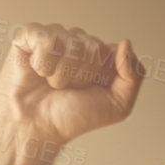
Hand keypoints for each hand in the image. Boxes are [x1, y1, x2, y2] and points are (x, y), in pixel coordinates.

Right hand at [0, 22, 143, 164]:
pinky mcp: (30, 36)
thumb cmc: (72, 117)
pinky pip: (46, 39)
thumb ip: (134, 76)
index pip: (112, 51)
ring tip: (52, 83)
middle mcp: (77, 44)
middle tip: (68, 88)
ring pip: (70, 43)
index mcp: (99, 57)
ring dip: (62, 72)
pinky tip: (38, 72)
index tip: (90, 89)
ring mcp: (54, 38)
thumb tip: (125, 43)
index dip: (102, 74)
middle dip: (82, 75)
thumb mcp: (117, 105)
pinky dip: (43, 64)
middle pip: (93, 46)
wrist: (37, 128)